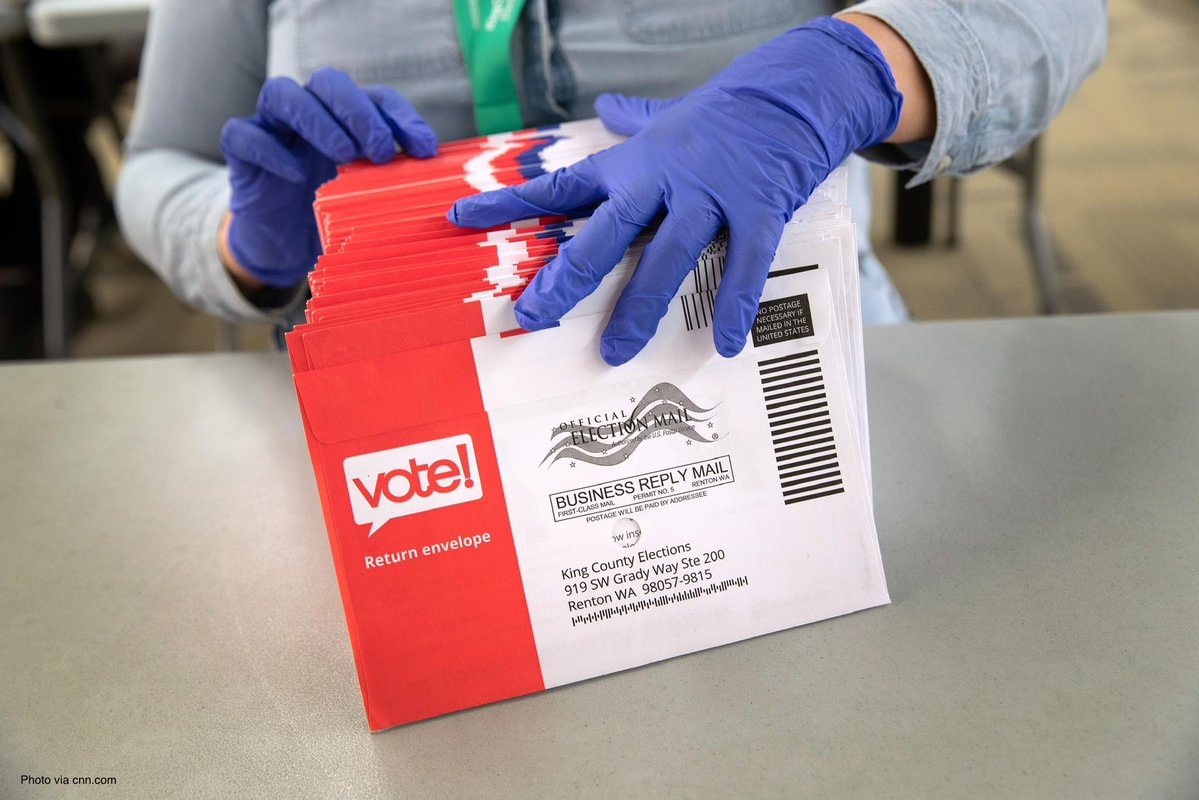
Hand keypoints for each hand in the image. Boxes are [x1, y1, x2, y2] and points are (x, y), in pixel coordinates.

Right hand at [220, 68, 437, 288]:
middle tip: (379, 151)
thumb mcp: (370, 201)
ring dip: (318, 120)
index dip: (402, 117)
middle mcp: (310, 112)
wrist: (284, 247)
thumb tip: (438, 186)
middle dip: (358, 111)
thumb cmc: (332, 218)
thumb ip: (394, 185)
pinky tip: (297, 174)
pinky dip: (270, 150)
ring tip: (344, 156)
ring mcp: (272, 127)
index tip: (424, 150)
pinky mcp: (241, 151)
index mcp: (347, 119)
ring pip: (283, 93)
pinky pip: (244, 133)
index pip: (377, 98)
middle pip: (329, 81)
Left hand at [449, 17, 901, 364]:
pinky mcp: (758, 210)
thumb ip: (634, 123)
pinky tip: (724, 343)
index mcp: (632, 165)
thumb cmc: (723, 113)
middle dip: (566, 279)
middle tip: (536, 318)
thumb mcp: (670, 117)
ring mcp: (709, 197)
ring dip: (639, 308)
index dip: (510, 204)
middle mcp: (662, 181)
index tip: (461, 218)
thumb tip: (605, 110)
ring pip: (666, 258)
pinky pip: (745, 266)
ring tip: (616, 351)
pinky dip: (734, 306)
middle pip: (603, 235)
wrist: (793, 91)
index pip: (560, 186)